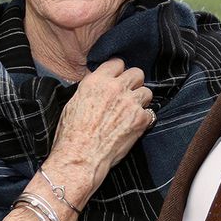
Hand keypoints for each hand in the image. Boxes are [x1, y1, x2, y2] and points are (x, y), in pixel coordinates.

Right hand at [44, 59, 152, 201]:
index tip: (118, 80)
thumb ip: (92, 89)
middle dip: (134, 83)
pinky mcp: (140, 119)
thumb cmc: (71, 134)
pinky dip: (143, 119)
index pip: (117, 63)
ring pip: (147, 91)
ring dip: (141, 100)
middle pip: (137, 73)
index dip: (118, 72)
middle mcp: (115, 88)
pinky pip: (150, 113)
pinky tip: (134, 126)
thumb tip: (100, 84)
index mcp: (96, 81)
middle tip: (128, 95)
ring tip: (132, 111)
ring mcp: (130, 103)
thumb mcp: (74, 102)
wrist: (80, 157)